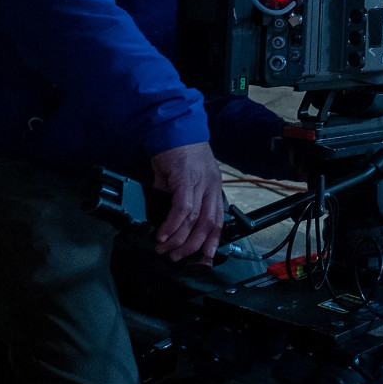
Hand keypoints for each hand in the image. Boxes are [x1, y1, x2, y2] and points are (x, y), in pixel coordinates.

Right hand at [149, 141, 224, 263]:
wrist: (171, 125)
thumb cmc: (177, 148)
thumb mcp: (183, 176)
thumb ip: (178, 197)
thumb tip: (168, 218)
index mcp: (213, 186)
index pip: (218, 220)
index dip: (212, 242)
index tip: (203, 258)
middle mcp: (211, 185)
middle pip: (208, 225)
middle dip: (192, 247)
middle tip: (176, 257)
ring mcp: (200, 182)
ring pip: (194, 220)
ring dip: (179, 239)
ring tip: (165, 248)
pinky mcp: (186, 178)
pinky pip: (182, 208)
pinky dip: (172, 225)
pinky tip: (163, 233)